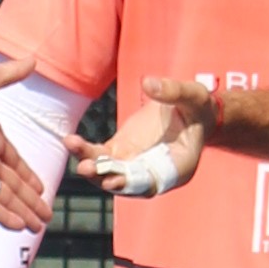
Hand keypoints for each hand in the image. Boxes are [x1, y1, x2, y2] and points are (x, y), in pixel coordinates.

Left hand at [0, 54, 50, 232]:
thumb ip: (11, 75)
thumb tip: (33, 60)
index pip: (15, 162)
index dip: (29, 176)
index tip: (42, 188)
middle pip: (13, 185)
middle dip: (31, 201)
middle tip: (47, 215)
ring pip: (5, 198)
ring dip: (22, 213)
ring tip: (39, 227)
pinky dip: (3, 216)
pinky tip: (18, 226)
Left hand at [81, 76, 209, 197]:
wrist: (191, 111)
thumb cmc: (197, 107)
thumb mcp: (192, 96)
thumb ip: (173, 91)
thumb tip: (148, 83)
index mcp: (177, 167)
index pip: (153, 182)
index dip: (133, 184)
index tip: (113, 181)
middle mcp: (153, 172)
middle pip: (126, 182)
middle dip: (104, 176)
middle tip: (86, 168)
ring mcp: (135, 163)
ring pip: (109, 171)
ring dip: (90, 165)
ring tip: (73, 147)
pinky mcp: (121, 151)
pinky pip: (101, 156)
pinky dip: (86, 151)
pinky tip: (71, 141)